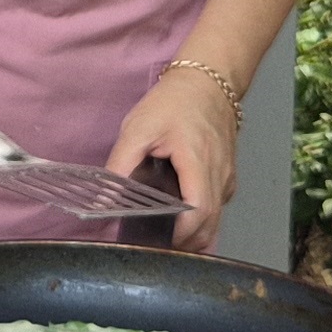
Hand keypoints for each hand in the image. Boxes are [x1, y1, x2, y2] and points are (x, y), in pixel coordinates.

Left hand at [107, 62, 241, 253]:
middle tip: (155, 248)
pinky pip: (217, 209)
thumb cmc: (174, 103)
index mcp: (198, 162)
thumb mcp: (138, 128)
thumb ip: (120, 164)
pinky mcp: (227, 177)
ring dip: (194, 235)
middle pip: (210, 226)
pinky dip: (201, 221)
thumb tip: (104, 199)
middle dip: (185, 243)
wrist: (207, 83)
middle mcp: (219, 175)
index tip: (157, 243)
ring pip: (216, 221)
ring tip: (164, 238)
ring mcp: (227, 178)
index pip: (198, 212)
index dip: (180, 235)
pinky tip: (179, 218)